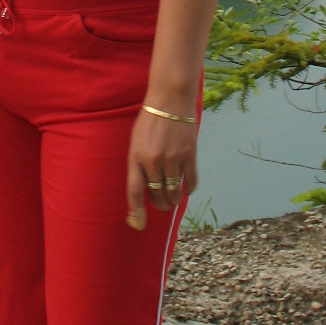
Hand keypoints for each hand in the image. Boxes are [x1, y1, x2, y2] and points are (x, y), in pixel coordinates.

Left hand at [125, 105, 198, 230]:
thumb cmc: (150, 120)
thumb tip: (144, 189)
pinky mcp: (189, 154)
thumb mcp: (136, 141)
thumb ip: (138, 164)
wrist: (170, 100)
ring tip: (173, 200)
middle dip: (160, 205)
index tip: (139, 225)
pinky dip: (189, 189)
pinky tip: (186, 189)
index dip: (136, 212)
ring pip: (174, 192)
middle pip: (157, 195)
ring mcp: (172, 158)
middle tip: (163, 207)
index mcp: (136, 157)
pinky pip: (190, 181)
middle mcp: (153, 161)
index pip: (134, 192)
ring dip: (174, 200)